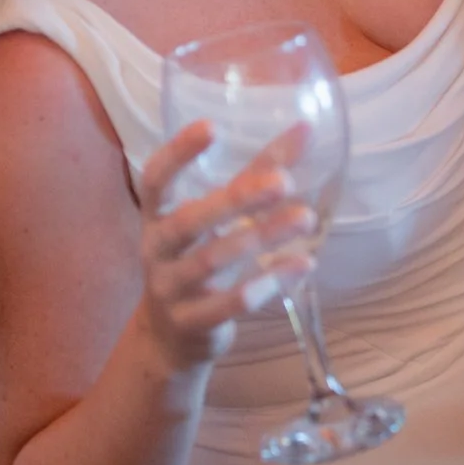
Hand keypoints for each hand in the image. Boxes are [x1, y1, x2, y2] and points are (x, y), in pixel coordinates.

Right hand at [132, 121, 317, 374]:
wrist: (169, 338)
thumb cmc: (197, 259)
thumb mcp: (217, 218)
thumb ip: (256, 174)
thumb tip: (305, 128)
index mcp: (157, 216)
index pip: (157, 179)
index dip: (178, 153)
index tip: (211, 126)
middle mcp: (157, 250)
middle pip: (189, 221)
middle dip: (236, 200)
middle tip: (283, 182)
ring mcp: (171, 289)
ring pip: (213, 260)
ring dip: (262, 238)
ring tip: (306, 219)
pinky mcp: (192, 322)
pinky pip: (230, 303)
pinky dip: (268, 283)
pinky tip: (303, 264)